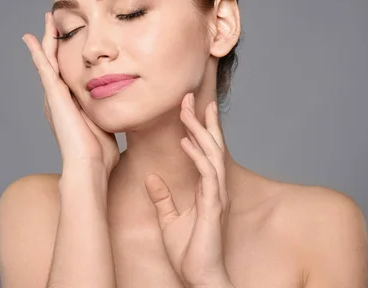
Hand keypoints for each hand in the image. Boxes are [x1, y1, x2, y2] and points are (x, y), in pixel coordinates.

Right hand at [22, 12, 119, 176]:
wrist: (91, 166)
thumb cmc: (100, 154)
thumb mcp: (106, 124)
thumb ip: (108, 113)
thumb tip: (123, 110)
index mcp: (71, 104)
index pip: (68, 72)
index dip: (68, 54)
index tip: (72, 37)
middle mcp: (59, 99)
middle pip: (56, 61)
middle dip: (56, 40)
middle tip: (55, 20)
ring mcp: (54, 97)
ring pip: (48, 60)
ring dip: (47, 39)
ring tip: (47, 20)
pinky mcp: (53, 96)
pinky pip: (43, 68)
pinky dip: (35, 52)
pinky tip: (30, 38)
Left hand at [144, 93, 233, 287]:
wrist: (199, 277)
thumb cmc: (189, 252)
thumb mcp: (169, 219)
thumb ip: (162, 198)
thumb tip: (151, 177)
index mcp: (206, 188)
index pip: (204, 151)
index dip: (197, 128)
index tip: (187, 107)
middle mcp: (215, 187)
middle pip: (211, 145)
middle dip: (201, 119)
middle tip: (188, 96)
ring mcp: (216, 195)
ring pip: (212, 153)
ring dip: (199, 130)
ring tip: (187, 109)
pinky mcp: (213, 205)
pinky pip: (207, 174)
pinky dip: (196, 155)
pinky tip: (185, 141)